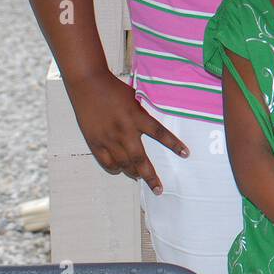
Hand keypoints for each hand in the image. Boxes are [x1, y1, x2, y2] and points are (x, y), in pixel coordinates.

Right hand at [66, 70, 186, 192]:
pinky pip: (106, 161)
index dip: (173, 144)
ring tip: (140, 177)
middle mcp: (124, 130)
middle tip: (158, 188)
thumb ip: (144, 113)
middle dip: (150, 176)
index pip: (160, 133)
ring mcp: (108, 137)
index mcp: (137, 116)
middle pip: (140, 158)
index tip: (185, 154)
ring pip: (123, 163)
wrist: (88, 84)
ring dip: (133, 173)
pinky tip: (120, 169)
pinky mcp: (95, 141)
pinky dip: (115, 168)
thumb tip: (154, 127)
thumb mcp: (135, 98)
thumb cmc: (114, 89)